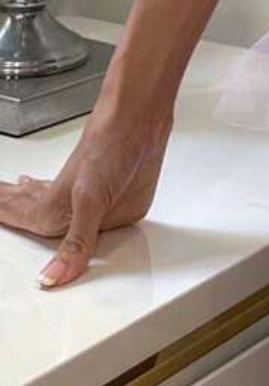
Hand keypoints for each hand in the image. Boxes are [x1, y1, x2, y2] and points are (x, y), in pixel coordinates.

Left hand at [0, 94, 174, 287]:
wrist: (138, 107)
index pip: (43, 228)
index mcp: (95, 220)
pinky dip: (38, 188)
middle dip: (12, 210)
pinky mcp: (101, 174)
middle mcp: (96, 209)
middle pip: (41, 218)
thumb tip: (57, 278)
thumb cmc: (123, 144)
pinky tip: (31, 182)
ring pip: (48, 203)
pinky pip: (59, 189)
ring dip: (22, 200)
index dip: (10, 215)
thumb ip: (77, 243)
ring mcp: (98, 191)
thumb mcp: (93, 198)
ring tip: (5, 195)